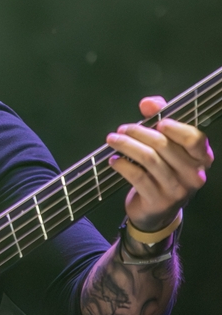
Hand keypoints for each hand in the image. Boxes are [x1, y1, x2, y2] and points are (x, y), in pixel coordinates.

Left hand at [107, 95, 213, 231]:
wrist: (158, 211)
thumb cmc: (164, 170)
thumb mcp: (167, 144)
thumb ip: (160, 118)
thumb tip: (148, 103)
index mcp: (202, 158)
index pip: (195, 139)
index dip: (175, 128)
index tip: (157, 122)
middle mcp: (194, 175)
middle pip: (164, 146)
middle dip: (139, 132)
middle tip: (122, 128)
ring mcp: (177, 190)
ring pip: (149, 159)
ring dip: (127, 145)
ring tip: (113, 139)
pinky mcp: (158, 201)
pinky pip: (138, 177)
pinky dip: (123, 165)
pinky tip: (114, 160)